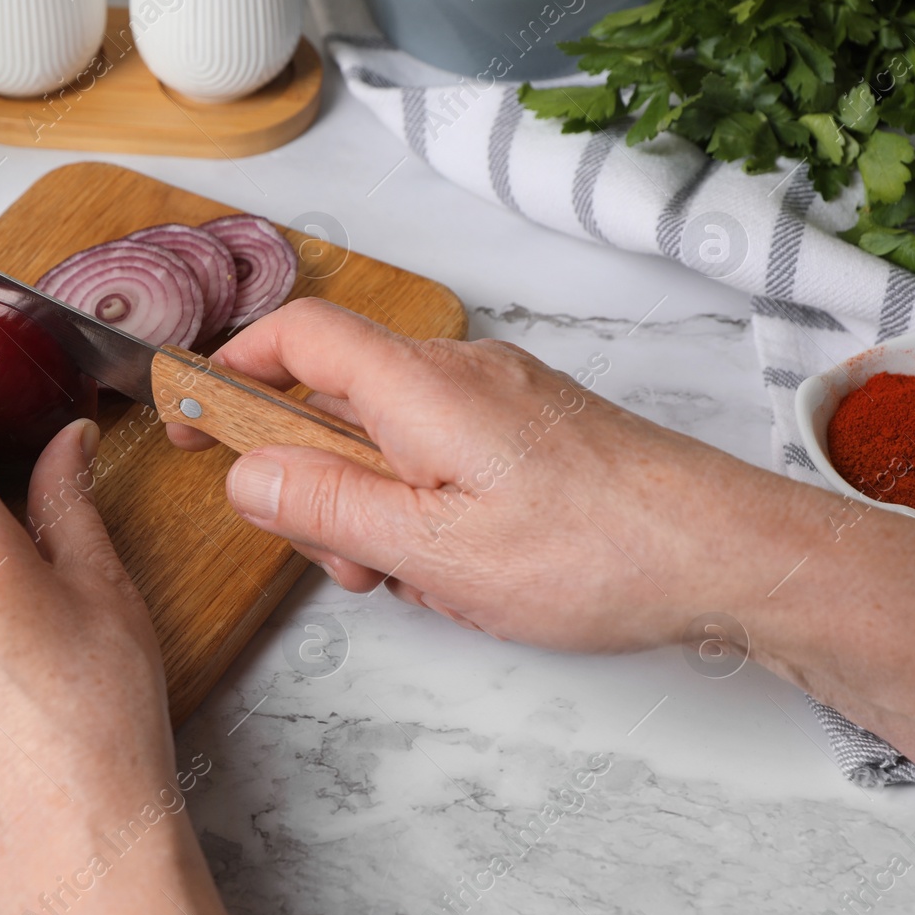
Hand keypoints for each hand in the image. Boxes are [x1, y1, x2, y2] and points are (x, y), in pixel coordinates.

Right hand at [169, 298, 806, 653]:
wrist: (723, 552)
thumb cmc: (590, 550)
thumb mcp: (429, 547)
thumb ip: (325, 503)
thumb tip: (243, 470)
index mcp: (419, 385)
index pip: (295, 336)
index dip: (230, 369)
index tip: (191, 420)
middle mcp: (456, 371)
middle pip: (337, 396)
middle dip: (316, 479)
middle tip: (344, 558)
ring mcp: (497, 397)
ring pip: (389, 435)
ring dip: (375, 506)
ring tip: (419, 578)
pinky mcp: (528, 428)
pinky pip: (440, 450)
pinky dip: (423, 504)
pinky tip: (461, 567)